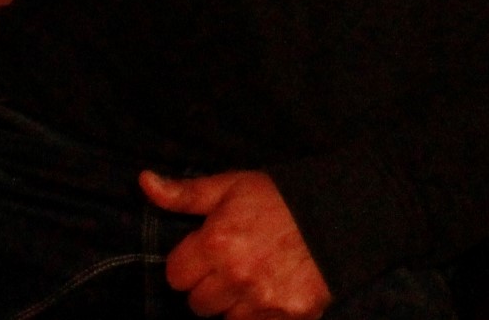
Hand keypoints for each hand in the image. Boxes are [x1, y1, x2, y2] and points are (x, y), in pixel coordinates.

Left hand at [141, 170, 330, 319]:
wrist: (344, 210)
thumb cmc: (283, 197)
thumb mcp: (233, 186)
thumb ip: (186, 193)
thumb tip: (144, 183)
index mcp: (217, 242)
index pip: (176, 276)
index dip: (191, 264)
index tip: (210, 253)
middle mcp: (236, 276)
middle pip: (197, 304)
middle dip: (211, 287)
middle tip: (236, 264)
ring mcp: (263, 301)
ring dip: (236, 304)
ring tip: (259, 276)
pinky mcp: (290, 317)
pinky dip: (263, 316)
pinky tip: (275, 291)